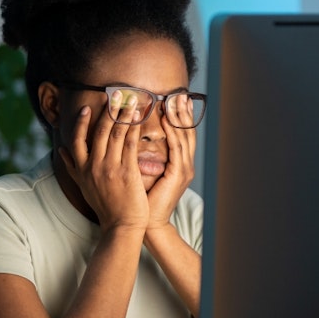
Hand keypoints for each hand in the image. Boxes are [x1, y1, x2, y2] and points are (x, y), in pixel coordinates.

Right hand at [59, 91, 148, 232]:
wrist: (121, 225)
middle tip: (116, 94)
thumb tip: (61, 150)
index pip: (77, 141)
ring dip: (124, 113)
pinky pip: (131, 143)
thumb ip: (72, 167)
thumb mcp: (83, 186)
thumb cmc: (105, 207)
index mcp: (82, 170)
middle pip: (99, 132)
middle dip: (109, 110)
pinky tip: (140, 117)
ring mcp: (110, 168)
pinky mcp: (127, 171)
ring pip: (117, 133)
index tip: (86, 109)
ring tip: (132, 100)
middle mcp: (94, 167)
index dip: (81, 123)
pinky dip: (135, 128)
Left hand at [146, 95, 196, 230]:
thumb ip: (143, 156)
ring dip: (179, 117)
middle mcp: (185, 165)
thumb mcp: (144, 173)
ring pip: (184, 137)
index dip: (180, 117)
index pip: (181, 134)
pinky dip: (173, 132)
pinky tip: (167, 120)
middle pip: (187, 132)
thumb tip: (130, 139)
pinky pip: (177, 148)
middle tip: (180, 94)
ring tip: (174, 100)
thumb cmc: (143, 200)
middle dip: (184, 112)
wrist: (148, 223)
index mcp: (178, 164)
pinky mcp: (178, 175)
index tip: (176, 99)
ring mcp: (184, 169)